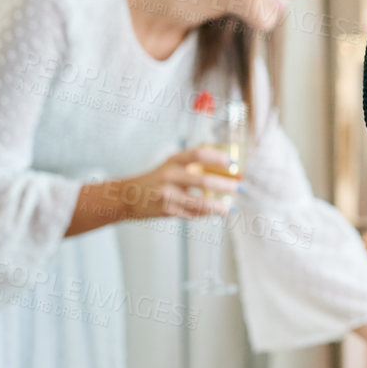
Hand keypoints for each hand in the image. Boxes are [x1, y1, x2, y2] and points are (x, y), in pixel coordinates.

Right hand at [117, 147, 239, 220]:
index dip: (217, 157)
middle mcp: (170, 175)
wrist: (128, 196)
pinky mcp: (167, 210)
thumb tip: (224, 165)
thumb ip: (191, 164)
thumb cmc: (155, 179)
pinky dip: (205, 214)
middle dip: (225, 185)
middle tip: (238, 187)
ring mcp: (168, 194)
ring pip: (199, 202)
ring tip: (229, 208)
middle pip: (203, 180)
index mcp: (173, 161)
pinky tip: (215, 213)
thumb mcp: (170, 165)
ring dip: (218, 206)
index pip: (198, 154)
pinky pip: (192, 214)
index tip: (231, 162)